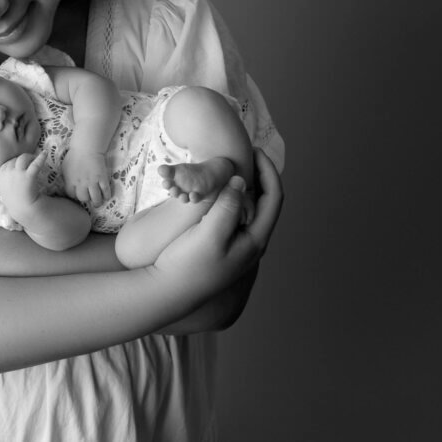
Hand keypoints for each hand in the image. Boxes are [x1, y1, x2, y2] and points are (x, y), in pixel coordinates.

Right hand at [0, 152, 45, 217]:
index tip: (21, 165)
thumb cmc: (16, 202)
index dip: (14, 163)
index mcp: (0, 177)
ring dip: (29, 157)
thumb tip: (12, 173)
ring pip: (23, 158)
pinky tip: (45, 153)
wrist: (23, 210)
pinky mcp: (28, 176)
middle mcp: (7, 173)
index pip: (7, 164)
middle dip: (22, 159)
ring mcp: (17, 174)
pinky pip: (35, 163)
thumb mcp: (5, 190)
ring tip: (35, 158)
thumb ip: (7, 181)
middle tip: (30, 160)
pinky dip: (41, 157)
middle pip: (15, 160)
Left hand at [61, 146, 112, 206]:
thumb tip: (68, 184)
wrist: (87, 148)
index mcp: (71, 181)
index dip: (75, 196)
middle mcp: (81, 184)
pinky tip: (106, 196)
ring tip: (98, 202)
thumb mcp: (65, 167)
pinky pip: (106, 192)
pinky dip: (107, 196)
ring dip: (97, 202)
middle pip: (84, 199)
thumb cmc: (74, 155)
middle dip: (86, 199)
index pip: (72, 195)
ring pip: (96, 199)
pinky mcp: (103, 179)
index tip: (78, 194)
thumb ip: (66, 178)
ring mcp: (93, 182)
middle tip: (89, 197)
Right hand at [152, 148, 282, 300]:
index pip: (274, 198)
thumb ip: (228, 206)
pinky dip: (230, 198)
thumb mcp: (210, 233)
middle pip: (265, 202)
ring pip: (249, 209)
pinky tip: (215, 191)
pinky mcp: (222, 247)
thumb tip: (241, 181)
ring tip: (230, 167)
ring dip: (244, 187)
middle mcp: (251, 244)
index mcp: (255, 240)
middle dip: (259, 176)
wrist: (167, 291)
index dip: (268, 171)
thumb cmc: (188, 264)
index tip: (254, 150)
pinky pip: (234, 216)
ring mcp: (237, 247)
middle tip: (244, 155)